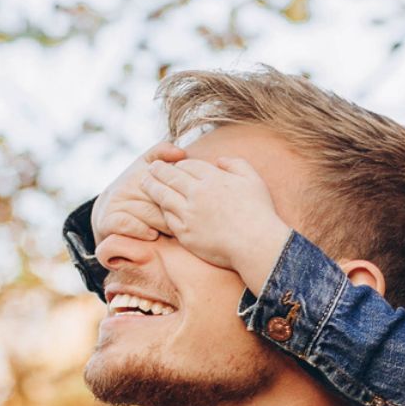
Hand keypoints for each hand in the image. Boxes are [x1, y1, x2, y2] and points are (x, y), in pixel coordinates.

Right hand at [90, 142, 184, 245]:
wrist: (105, 213)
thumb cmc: (134, 191)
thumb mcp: (145, 166)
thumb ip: (162, 153)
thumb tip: (181, 152)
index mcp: (141, 172)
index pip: (167, 180)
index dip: (182, 194)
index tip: (196, 204)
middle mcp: (128, 185)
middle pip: (160, 198)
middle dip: (177, 212)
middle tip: (192, 223)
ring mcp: (116, 202)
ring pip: (148, 213)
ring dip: (164, 225)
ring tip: (177, 233)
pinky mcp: (106, 220)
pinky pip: (126, 224)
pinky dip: (141, 230)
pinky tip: (152, 235)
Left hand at [141, 155, 292, 283]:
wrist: (255, 244)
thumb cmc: (259, 213)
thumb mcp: (254, 180)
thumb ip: (236, 164)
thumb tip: (219, 160)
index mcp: (213, 178)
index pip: (189, 165)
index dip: (180, 164)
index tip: (176, 165)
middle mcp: (198, 193)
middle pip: (171, 177)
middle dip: (159, 170)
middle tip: (151, 168)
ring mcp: (189, 214)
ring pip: (163, 196)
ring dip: (152, 186)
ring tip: (145, 182)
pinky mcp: (186, 233)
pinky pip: (168, 218)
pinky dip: (162, 210)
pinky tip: (159, 206)